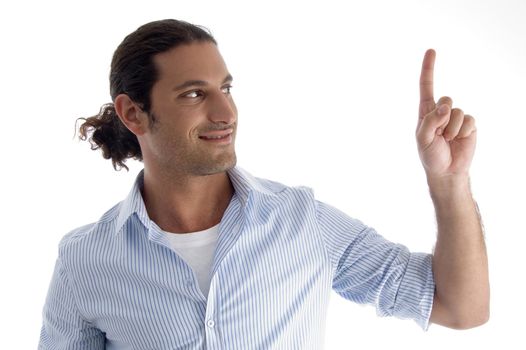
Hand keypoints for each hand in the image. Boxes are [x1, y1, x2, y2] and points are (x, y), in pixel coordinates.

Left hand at [416, 49, 476, 179]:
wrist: (447, 170)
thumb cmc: (430, 155)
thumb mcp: (423, 138)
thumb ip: (431, 121)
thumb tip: (445, 106)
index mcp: (426, 111)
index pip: (426, 86)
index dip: (428, 69)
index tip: (431, 50)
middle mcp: (441, 111)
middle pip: (446, 99)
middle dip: (443, 117)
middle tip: (439, 134)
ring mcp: (456, 117)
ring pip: (458, 112)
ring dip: (452, 129)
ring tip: (448, 140)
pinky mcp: (469, 124)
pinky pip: (469, 120)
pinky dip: (463, 132)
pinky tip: (459, 140)